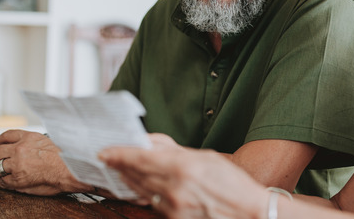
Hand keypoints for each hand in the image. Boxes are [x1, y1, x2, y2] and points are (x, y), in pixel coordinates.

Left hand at [0, 129, 89, 195]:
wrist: (70, 168)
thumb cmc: (64, 157)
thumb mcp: (47, 141)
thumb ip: (33, 142)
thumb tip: (24, 146)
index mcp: (28, 137)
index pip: (6, 136)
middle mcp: (20, 148)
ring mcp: (16, 163)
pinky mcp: (16, 178)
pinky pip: (0, 180)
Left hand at [99, 143, 267, 217]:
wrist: (248, 213)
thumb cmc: (233, 183)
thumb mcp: (206, 157)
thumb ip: (175, 151)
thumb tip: (151, 143)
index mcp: (183, 167)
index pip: (140, 158)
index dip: (119, 154)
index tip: (105, 151)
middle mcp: (174, 188)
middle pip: (136, 175)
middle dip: (120, 165)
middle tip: (109, 157)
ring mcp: (173, 207)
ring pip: (141, 190)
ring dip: (129, 179)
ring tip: (121, 169)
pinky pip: (153, 203)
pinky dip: (144, 193)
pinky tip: (141, 186)